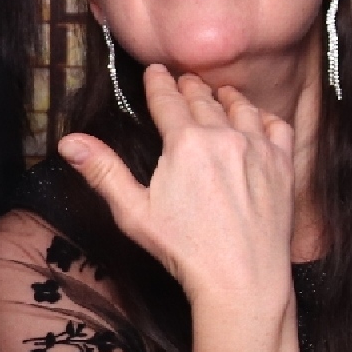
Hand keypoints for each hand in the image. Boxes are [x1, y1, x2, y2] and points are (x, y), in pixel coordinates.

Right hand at [57, 66, 300, 351]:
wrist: (242, 282)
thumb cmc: (186, 252)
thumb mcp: (133, 213)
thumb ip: (103, 171)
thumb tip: (68, 142)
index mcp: (185, 142)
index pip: (167, 98)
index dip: (158, 81)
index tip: (155, 70)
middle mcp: (224, 136)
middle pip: (203, 98)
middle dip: (189, 85)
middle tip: (183, 78)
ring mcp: (258, 149)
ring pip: (240, 107)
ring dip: (225, 96)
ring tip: (218, 92)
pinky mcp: (282, 167)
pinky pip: (276, 126)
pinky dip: (263, 116)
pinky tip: (256, 120)